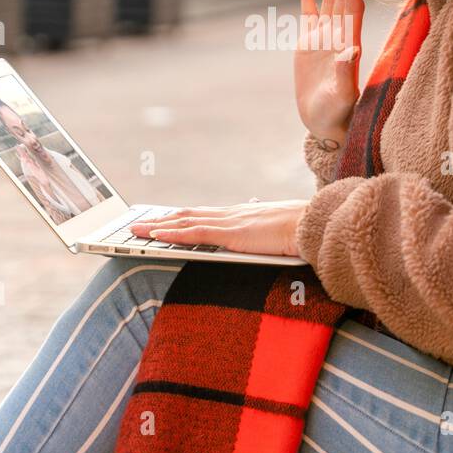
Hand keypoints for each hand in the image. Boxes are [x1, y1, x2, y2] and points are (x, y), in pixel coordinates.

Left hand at [129, 199, 309, 258]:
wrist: (316, 225)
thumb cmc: (304, 231)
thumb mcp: (280, 233)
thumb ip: (267, 235)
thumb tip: (265, 238)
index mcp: (242, 215)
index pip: (204, 215)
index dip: (181, 218)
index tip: (164, 220)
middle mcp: (232, 214)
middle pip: (188, 215)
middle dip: (161, 220)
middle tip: (138, 224)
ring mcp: (230, 222)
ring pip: (185, 222)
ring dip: (158, 227)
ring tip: (136, 231)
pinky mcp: (232, 234)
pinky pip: (195, 234)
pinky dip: (172, 234)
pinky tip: (156, 236)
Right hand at [295, 0, 363, 146]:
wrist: (323, 122)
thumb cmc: (336, 113)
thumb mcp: (341, 98)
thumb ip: (344, 75)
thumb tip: (350, 52)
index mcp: (347, 45)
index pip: (351, 10)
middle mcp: (339, 36)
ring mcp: (324, 37)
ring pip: (329, 0)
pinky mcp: (309, 43)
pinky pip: (310, 13)